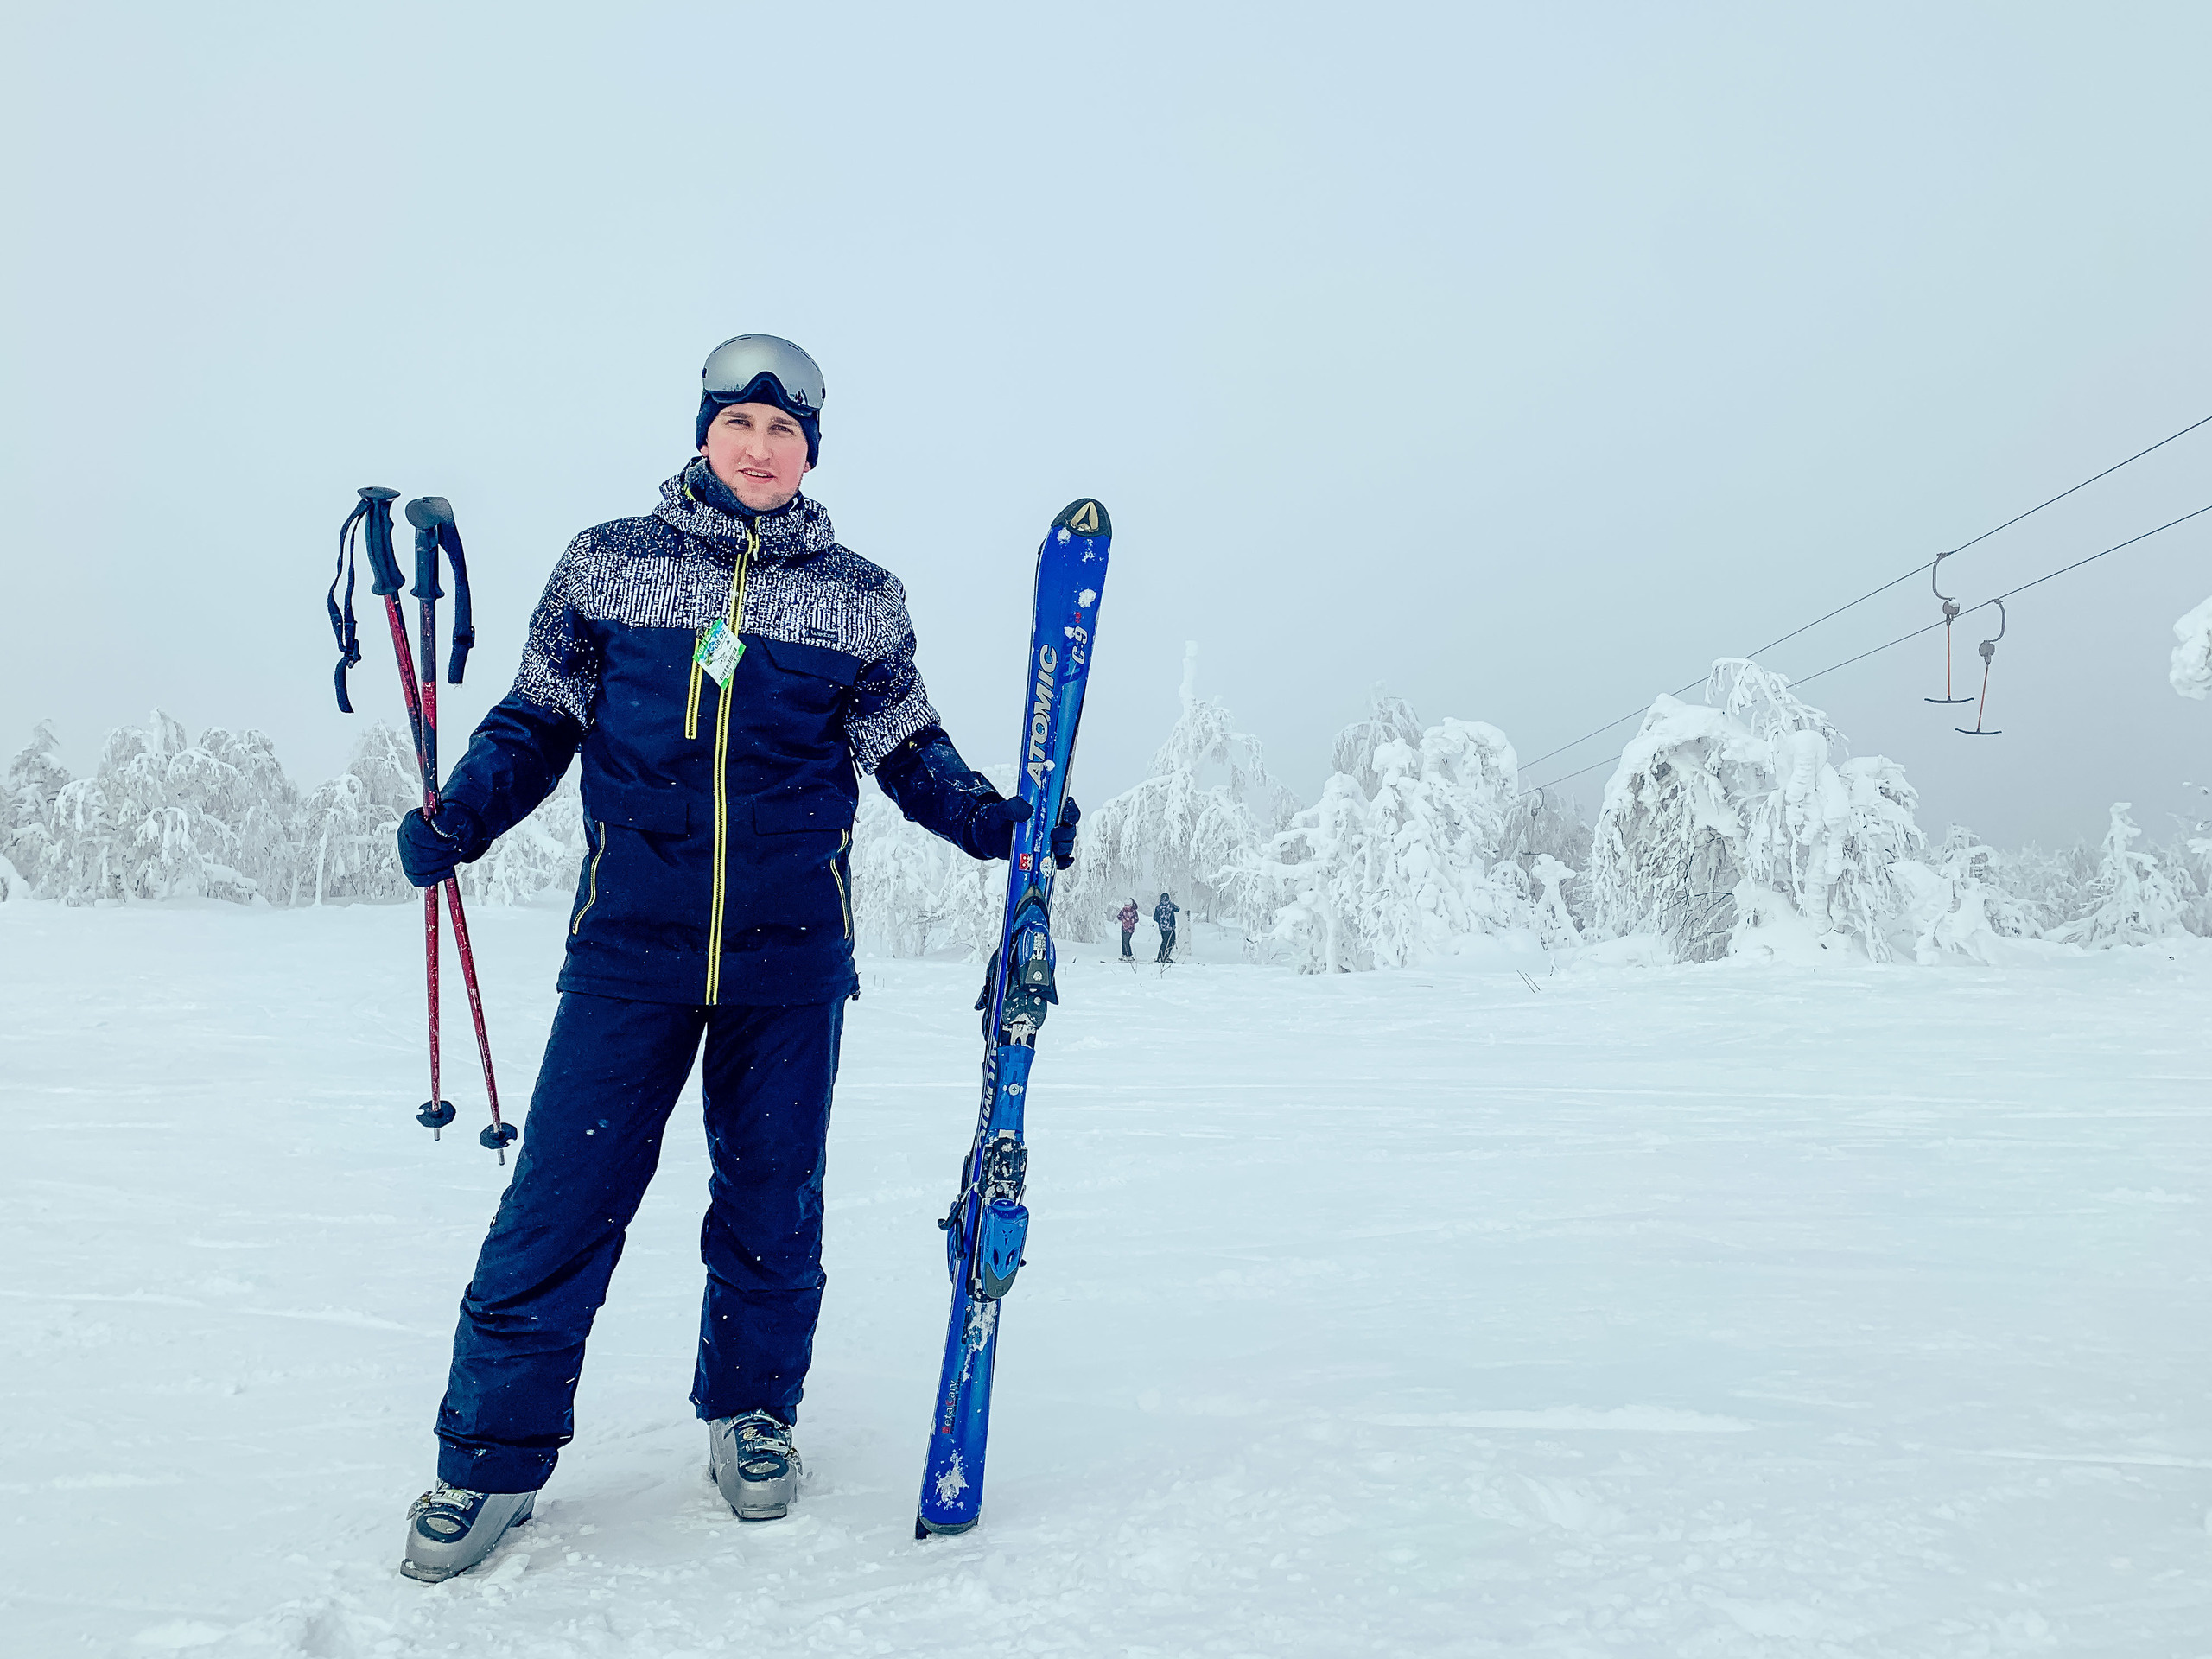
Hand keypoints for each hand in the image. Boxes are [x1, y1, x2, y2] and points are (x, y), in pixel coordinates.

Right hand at [396, 803, 486, 887]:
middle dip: (440, 857)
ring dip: (439, 868)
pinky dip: (433, 878)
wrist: (451, 829)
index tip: (454, 842)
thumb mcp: (453, 814)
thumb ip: (448, 820)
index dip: (436, 842)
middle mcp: (404, 836)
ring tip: (454, 860)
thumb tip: (444, 830)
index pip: (417, 834)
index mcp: (412, 819)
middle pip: (415, 853)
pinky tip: (447, 872)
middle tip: (457, 855)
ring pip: (416, 868)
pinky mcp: (409, 867)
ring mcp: (405, 852)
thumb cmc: (451, 821)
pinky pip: (416, 879)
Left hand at [960, 794, 1079, 864]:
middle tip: (1054, 835)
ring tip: (1055, 849)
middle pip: (1070, 828)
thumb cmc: (1001, 818)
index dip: (1071, 812)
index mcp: (1048, 809)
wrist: (990, 836)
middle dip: (1066, 833)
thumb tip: (1028, 811)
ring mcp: (1050, 841)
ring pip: (1067, 845)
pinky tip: (1061, 862)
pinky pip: (1060, 860)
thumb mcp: (1004, 809)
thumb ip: (1014, 806)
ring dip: (1065, 848)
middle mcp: (1053, 825)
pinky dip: (1064, 862)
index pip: (1067, 808)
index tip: (1065, 816)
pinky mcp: (1045, 855)